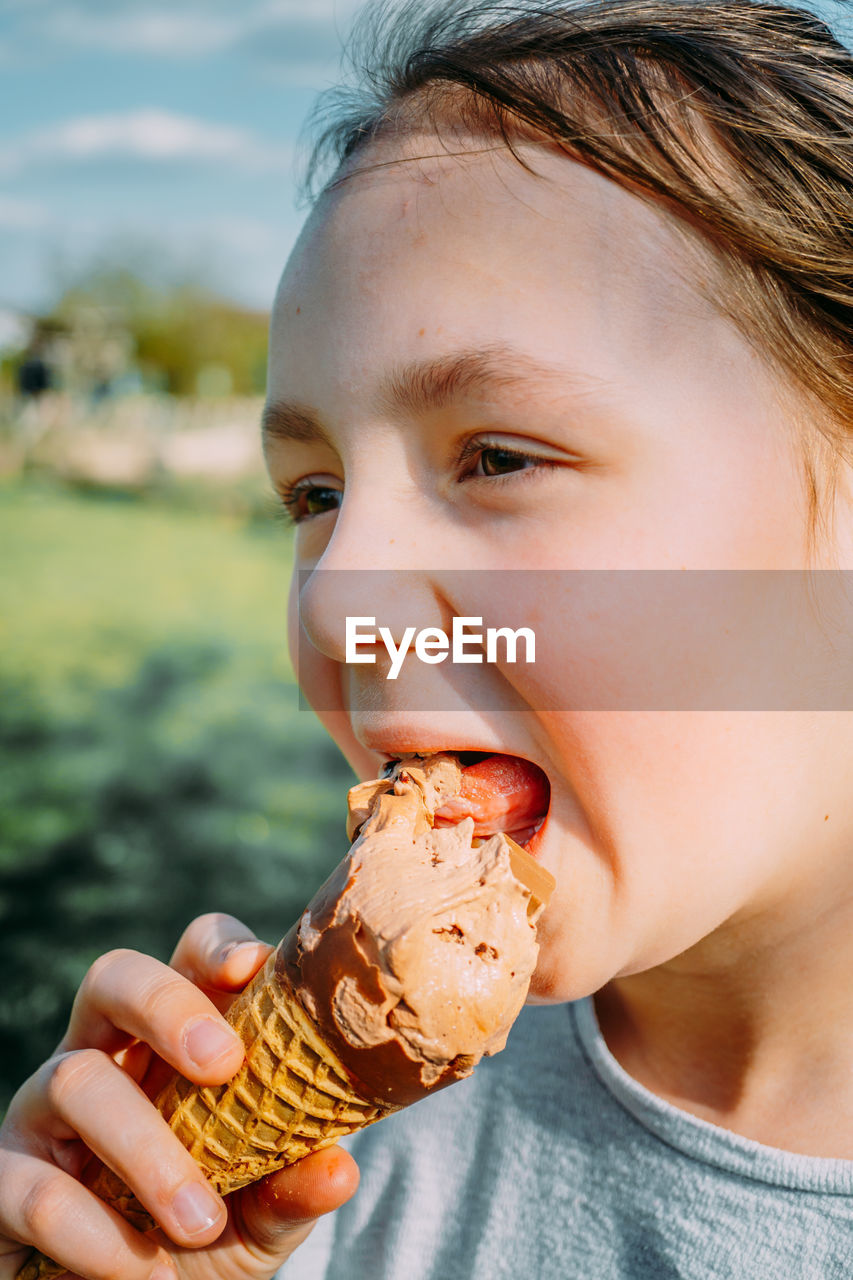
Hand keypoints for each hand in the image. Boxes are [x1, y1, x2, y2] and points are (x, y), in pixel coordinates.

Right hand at [0, 913, 358, 1279]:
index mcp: (174, 1044)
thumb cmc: (202, 1245)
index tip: (252, 968)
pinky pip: (35, 1187)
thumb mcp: (261, 1220)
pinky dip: (95, 1234)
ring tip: (202, 1222)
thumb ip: (292, 1189)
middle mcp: (105, 1056)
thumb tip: (340, 1166)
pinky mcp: (5, 1182)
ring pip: (76, 1079)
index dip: (216, 946)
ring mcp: (46, 1114)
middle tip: (223, 1064)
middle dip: (166, 1005)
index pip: (189, 958)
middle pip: (114, 977)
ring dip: (147, 1152)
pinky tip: (141, 1270)